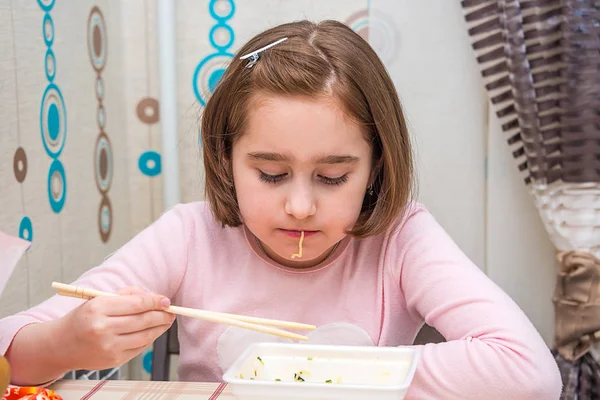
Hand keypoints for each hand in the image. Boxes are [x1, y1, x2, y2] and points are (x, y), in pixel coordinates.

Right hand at [60, 286, 174, 370]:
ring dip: (160, 327)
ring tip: (166, 321)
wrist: (61, 345)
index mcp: (99, 308)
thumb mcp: (100, 299)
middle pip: (143, 320)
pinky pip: (139, 348)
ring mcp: (109, 347)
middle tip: (171, 311)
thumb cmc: (84, 318)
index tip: (166, 300)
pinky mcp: (114, 360)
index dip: (155, 301)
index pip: (137, 304)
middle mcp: (103, 328)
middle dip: (162, 315)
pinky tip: (153, 331)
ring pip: (145, 336)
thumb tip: (155, 298)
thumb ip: (128, 295)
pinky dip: (149, 338)